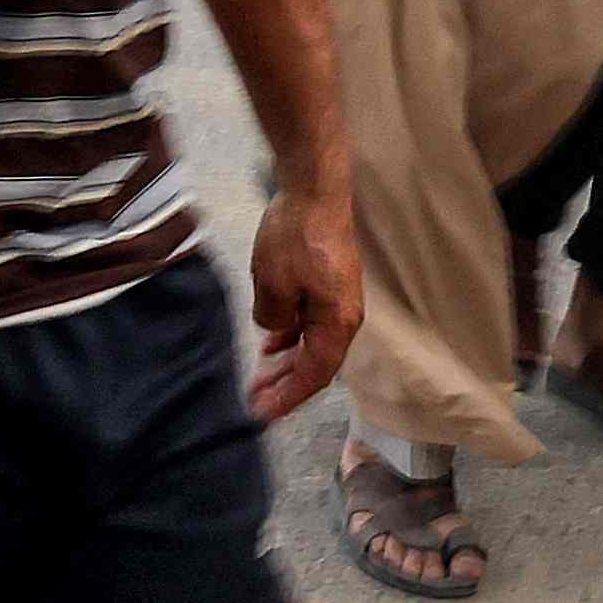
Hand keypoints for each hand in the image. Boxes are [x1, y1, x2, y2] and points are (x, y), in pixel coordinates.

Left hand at [245, 179, 365, 422]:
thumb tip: (274, 331)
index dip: (289, 397)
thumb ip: (272, 319)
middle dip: (286, 384)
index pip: (314, 374)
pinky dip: (292, 335)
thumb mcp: (273, 285)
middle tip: (256, 400)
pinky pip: (312, 321)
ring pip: (314, 343)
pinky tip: (272, 340)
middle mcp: (345, 316)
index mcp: (338, 322)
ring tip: (262, 376)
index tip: (264, 413)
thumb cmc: (297, 236)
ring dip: (288, 360)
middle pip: (317, 363)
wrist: (315, 189)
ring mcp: (340, 299)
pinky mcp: (331, 283)